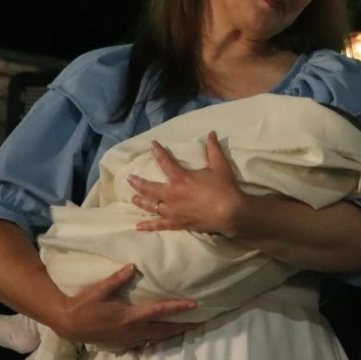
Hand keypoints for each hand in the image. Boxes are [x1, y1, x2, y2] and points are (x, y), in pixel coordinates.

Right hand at [54, 263, 194, 351]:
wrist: (69, 325)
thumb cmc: (84, 306)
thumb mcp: (99, 290)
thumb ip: (117, 279)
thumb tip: (133, 267)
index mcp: (130, 316)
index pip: (160, 311)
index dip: (178, 308)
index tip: (194, 305)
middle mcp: (133, 330)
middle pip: (164, 330)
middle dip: (181, 326)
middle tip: (198, 322)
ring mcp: (129, 339)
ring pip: (156, 338)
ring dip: (171, 333)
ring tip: (185, 328)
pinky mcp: (123, 344)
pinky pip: (145, 341)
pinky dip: (157, 337)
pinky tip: (162, 334)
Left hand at [129, 133, 246, 234]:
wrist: (230, 212)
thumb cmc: (224, 188)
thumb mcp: (219, 165)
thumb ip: (213, 149)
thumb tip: (211, 133)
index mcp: (181, 178)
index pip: (165, 162)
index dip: (158, 152)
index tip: (152, 145)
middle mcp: (172, 194)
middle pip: (150, 188)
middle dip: (138, 182)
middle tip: (129, 179)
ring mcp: (173, 211)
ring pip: (152, 206)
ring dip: (141, 201)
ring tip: (133, 198)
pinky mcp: (178, 223)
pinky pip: (160, 225)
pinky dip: (149, 225)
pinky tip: (138, 226)